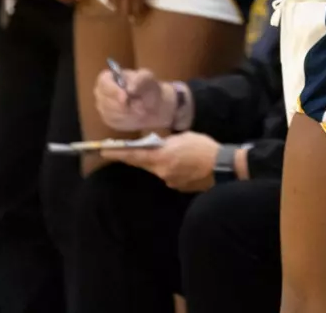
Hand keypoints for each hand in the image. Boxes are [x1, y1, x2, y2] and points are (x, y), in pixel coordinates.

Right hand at [95, 66, 173, 131]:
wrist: (152, 104)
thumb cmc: (147, 87)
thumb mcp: (147, 78)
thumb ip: (139, 80)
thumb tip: (130, 89)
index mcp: (108, 78)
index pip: (103, 82)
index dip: (113, 90)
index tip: (125, 97)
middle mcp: (101, 93)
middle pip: (106, 101)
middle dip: (124, 105)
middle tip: (140, 105)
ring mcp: (102, 107)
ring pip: (111, 113)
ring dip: (128, 113)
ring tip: (141, 109)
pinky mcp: (108, 120)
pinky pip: (114, 122)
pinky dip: (128, 120)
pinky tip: (136, 116)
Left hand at [102, 132, 221, 192]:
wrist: (223, 167)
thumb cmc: (204, 147)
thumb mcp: (183, 137)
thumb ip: (166, 141)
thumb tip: (156, 144)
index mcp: (162, 157)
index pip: (134, 156)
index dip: (117, 153)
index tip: (103, 150)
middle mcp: (161, 172)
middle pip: (145, 164)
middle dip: (143, 156)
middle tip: (143, 148)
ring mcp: (169, 182)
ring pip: (159, 170)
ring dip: (163, 161)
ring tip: (181, 154)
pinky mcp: (178, 187)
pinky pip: (170, 176)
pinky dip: (174, 169)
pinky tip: (187, 163)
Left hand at [106, 0, 160, 17]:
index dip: (115, 4)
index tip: (119, 7)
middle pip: (118, 6)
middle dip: (122, 11)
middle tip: (127, 15)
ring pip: (128, 10)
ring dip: (131, 14)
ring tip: (134, 19)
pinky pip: (138, 8)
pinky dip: (139, 12)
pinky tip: (140, 15)